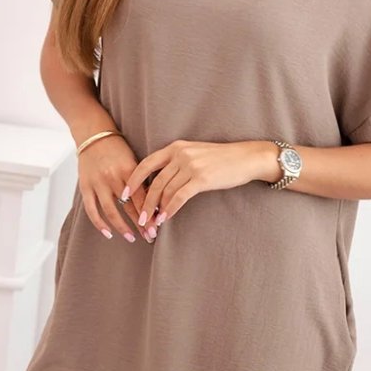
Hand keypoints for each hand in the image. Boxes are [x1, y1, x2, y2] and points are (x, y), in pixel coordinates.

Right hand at [77, 134, 155, 242]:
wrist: (94, 134)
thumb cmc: (118, 148)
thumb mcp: (134, 160)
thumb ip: (141, 180)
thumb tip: (154, 204)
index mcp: (129, 169)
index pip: (142, 197)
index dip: (150, 214)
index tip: (157, 226)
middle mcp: (113, 177)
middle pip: (129, 206)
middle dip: (140, 224)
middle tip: (150, 237)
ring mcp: (98, 183)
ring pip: (111, 211)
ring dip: (122, 227)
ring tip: (132, 238)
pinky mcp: (85, 186)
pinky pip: (91, 209)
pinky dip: (99, 223)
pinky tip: (108, 234)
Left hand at [122, 140, 269, 228]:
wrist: (246, 158)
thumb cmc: (221, 159)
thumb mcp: (195, 154)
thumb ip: (177, 163)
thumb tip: (159, 184)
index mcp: (176, 147)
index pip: (147, 164)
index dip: (133, 180)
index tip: (124, 194)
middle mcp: (181, 154)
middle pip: (155, 181)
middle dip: (144, 202)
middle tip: (139, 218)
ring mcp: (191, 166)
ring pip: (165, 191)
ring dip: (156, 210)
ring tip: (151, 223)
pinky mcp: (201, 179)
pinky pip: (179, 197)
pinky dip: (170, 209)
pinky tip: (165, 218)